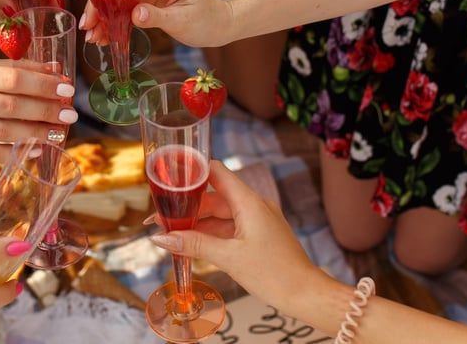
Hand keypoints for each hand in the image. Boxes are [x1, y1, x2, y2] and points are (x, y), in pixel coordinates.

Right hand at [0, 59, 77, 162]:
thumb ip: (6, 69)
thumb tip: (52, 72)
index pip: (10, 79)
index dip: (42, 85)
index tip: (67, 88)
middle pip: (11, 106)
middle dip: (46, 110)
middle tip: (70, 112)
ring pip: (4, 132)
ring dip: (37, 132)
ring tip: (59, 130)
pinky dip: (16, 152)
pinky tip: (37, 149)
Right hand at [78, 0, 230, 47]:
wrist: (217, 26)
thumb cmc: (206, 20)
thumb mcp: (183, 20)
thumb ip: (158, 16)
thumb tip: (134, 15)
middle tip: (87, 22)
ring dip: (101, 13)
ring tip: (91, 34)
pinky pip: (122, 6)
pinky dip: (111, 20)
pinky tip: (103, 36)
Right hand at [147, 161, 328, 310]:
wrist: (306, 294)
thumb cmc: (274, 274)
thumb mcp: (228, 258)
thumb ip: (194, 244)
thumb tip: (161, 238)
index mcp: (249, 202)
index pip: (216, 172)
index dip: (192, 172)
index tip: (169, 180)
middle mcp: (254, 205)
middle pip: (213, 197)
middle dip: (187, 208)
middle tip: (161, 221)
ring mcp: (257, 220)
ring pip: (220, 214)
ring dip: (197, 224)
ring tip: (171, 235)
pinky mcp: (259, 234)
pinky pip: (229, 227)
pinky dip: (211, 234)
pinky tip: (193, 245)